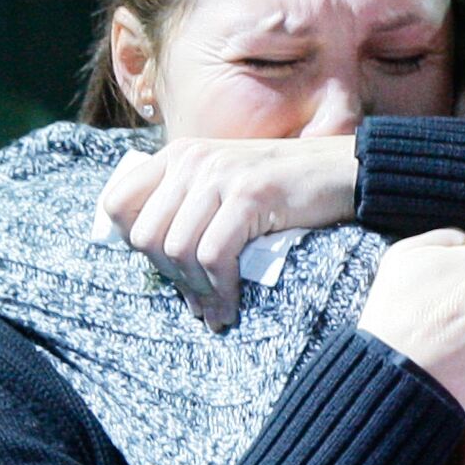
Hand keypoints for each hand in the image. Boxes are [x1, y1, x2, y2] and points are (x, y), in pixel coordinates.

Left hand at [102, 135, 357, 328]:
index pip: (117, 203)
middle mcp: (193, 159)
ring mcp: (220, 174)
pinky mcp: (249, 194)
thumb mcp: (228, 186)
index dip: (132, 244)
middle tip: (197, 301)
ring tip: (215, 310)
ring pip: (177, 250)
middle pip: (145, 236)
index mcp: (180, 155)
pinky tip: (231, 306)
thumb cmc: (289, 188)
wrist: (347, 171)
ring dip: (196, 291)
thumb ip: (191, 207)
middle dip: (169, 278)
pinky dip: (219, 290)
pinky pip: (213, 256)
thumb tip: (158, 263)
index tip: (165, 267)